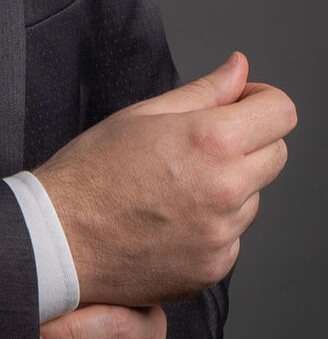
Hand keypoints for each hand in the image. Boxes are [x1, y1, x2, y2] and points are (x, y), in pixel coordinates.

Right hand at [34, 51, 296, 305]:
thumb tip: (239, 69)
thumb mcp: (142, 114)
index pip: (281, 113)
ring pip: (252, 198)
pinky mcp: (213, 269)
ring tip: (172, 188)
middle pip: (276, 154)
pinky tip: (167, 220)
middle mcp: (226, 191)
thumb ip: (204, 91)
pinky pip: (230, 237)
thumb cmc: (90, 171)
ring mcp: (222, 235)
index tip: (241, 105)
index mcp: (211, 142)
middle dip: (249, 142)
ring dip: (229, 188)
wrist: (57, 239)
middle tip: (199, 146)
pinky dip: (210, 226)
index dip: (262, 101)